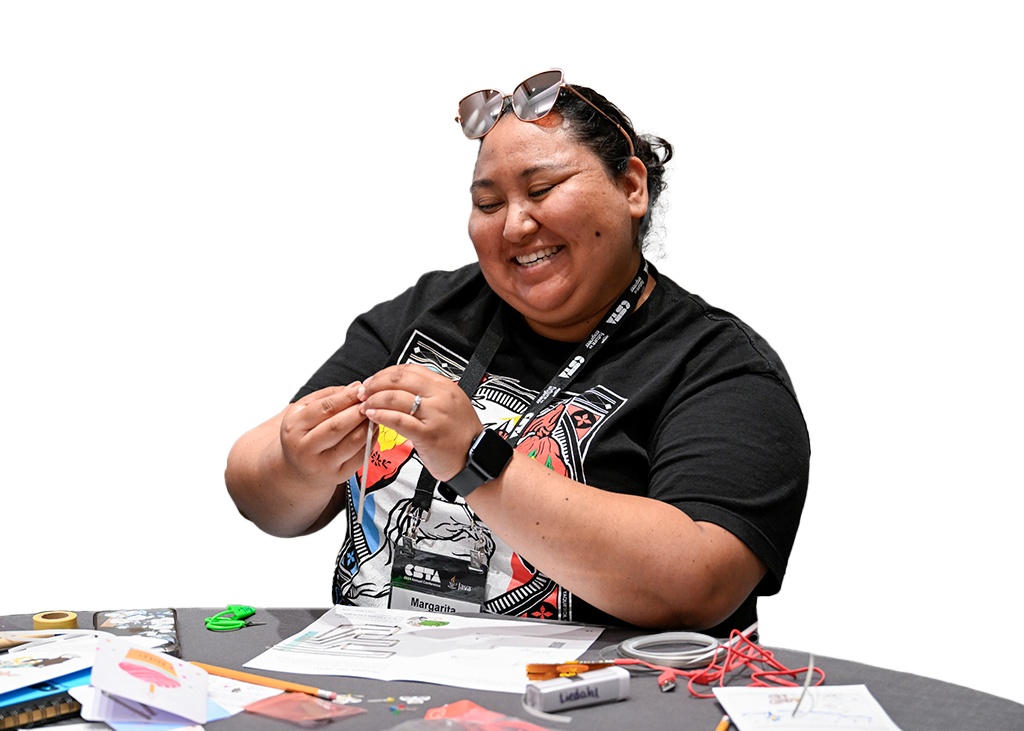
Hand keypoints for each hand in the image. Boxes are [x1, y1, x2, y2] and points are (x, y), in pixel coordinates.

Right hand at [278, 382, 370, 489]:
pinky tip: (372, 430)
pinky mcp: (338, 476)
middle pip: (338, 426)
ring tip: (373, 414)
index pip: (324, 409)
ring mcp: (322, 465)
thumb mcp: (303, 410)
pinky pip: (361, 456)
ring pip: (353, 442)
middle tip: (371, 401)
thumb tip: (354, 387)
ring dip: (368, 425)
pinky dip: (371, 441)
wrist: (297, 469)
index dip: (346, 397)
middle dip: (359, 411)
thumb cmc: (302, 436)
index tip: (361, 389)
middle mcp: (305, 449)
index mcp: (294, 428)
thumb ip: (328, 396)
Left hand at [358, 364, 481, 481]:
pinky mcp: (427, 434)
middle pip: (399, 380)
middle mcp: (441, 397)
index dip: (386, 373)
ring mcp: (435, 415)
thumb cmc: (461, 435)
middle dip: (375, 384)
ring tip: (364, 406)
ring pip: (395, 398)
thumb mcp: (450, 404)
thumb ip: (428, 393)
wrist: (476, 459)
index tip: (374, 380)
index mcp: (445, 386)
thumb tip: (398, 388)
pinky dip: (380, 416)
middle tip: (364, 392)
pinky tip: (372, 417)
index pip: (410, 369)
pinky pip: (397, 420)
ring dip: (373, 400)